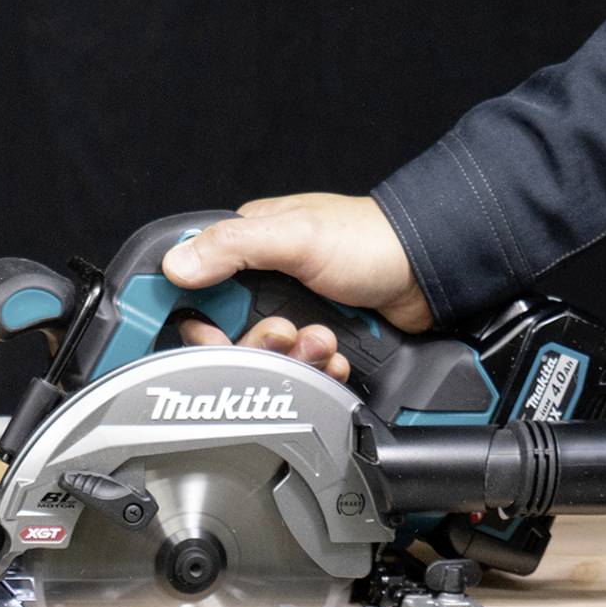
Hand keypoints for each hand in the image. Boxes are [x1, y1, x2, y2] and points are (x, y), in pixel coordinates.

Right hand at [161, 193, 432, 380]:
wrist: (429, 272)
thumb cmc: (371, 239)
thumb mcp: (297, 235)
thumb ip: (233, 247)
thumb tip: (175, 265)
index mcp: (246, 246)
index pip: (190, 285)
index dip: (189, 316)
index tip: (205, 338)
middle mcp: (262, 281)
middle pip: (225, 336)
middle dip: (254, 345)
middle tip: (283, 334)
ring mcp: (289, 312)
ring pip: (263, 359)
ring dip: (292, 359)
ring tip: (322, 341)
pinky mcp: (314, 338)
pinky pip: (297, 370)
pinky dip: (316, 370)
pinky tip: (334, 356)